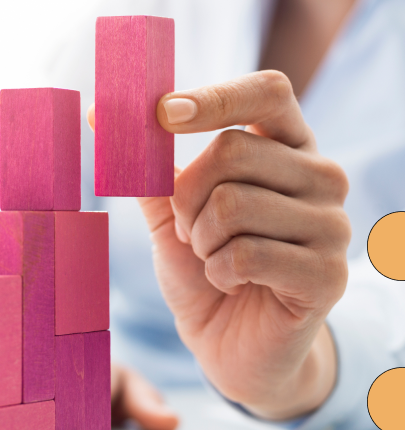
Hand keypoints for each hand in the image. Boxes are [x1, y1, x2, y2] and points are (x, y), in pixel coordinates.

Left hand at [88, 70, 350, 420]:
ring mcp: (332, 224)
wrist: (229, 337)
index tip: (162, 113)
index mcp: (288, 147)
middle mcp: (321, 176)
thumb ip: (148, 164)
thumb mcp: (173, 209)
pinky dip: (218, 272)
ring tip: (213, 258)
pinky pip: (247, 255)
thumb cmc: (203, 265)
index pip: (267, 92)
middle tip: (189, 230)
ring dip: (201, 240)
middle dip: (186, 198)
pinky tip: (232, 283)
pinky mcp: (328, 274)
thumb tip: (97, 112)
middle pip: (232, 150)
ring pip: (233, 204)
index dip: (214, 98)